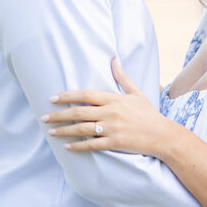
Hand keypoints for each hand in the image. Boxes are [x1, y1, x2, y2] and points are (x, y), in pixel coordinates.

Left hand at [43, 58, 179, 157]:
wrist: (162, 135)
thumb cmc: (148, 113)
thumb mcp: (136, 92)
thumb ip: (122, 77)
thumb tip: (113, 59)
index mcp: (113, 99)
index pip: (85, 94)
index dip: (67, 96)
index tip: (52, 98)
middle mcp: (110, 113)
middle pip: (79, 112)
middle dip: (58, 115)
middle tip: (43, 117)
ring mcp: (112, 129)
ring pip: (82, 129)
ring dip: (64, 131)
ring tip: (50, 132)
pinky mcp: (114, 143)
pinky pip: (92, 145)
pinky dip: (78, 146)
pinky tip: (67, 147)